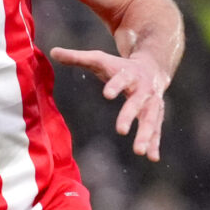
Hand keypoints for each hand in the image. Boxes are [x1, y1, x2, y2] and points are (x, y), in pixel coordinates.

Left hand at [49, 47, 166, 160]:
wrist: (152, 66)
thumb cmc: (118, 66)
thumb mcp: (99, 59)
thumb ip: (77, 57)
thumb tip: (53, 51)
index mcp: (129, 73)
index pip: (122, 78)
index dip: (115, 85)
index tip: (106, 94)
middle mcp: (144, 88)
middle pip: (138, 102)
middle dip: (130, 115)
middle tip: (121, 131)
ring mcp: (152, 102)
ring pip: (151, 118)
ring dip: (147, 135)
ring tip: (139, 152)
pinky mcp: (156, 114)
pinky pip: (156, 129)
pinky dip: (155, 143)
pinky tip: (153, 158)